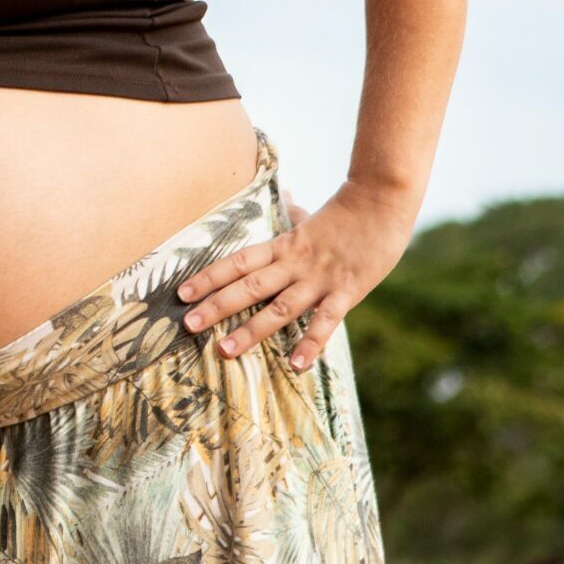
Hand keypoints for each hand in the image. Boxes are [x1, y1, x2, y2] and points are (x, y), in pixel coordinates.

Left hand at [175, 180, 413, 372]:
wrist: (382, 200)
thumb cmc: (348, 213)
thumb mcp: (312, 217)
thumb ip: (297, 217)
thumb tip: (288, 200)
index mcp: (283, 245)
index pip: (238, 262)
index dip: (209, 276)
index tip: (181, 293)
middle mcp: (294, 263)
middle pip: (248, 286)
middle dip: (216, 306)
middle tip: (187, 325)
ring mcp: (320, 278)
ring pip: (279, 307)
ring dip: (251, 330)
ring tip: (225, 350)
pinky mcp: (348, 290)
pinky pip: (326, 320)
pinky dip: (311, 342)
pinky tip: (296, 364)